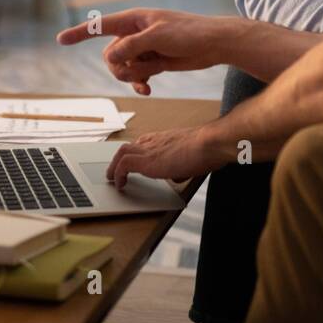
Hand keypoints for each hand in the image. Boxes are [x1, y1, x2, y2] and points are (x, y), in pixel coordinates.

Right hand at [56, 9, 234, 94]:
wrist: (213, 45)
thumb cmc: (189, 33)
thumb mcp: (158, 37)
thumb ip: (131, 46)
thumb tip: (109, 58)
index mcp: (134, 19)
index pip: (100, 26)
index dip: (79, 33)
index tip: (60, 39)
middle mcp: (135, 33)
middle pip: (110, 55)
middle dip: (120, 66)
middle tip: (139, 68)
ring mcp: (144, 49)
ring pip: (122, 67)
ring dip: (132, 75)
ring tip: (150, 75)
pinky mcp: (153, 62)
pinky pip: (136, 76)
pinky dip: (140, 83)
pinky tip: (148, 89)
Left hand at [106, 126, 220, 189]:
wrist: (210, 143)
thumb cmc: (208, 148)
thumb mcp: (193, 157)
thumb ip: (182, 165)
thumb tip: (177, 175)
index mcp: (166, 138)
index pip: (144, 141)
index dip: (136, 151)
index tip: (134, 158)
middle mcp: (155, 141)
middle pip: (129, 146)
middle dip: (120, 158)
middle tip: (116, 170)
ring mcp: (149, 150)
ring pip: (121, 153)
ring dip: (114, 166)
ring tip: (112, 178)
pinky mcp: (146, 161)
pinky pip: (123, 165)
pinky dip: (118, 174)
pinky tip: (120, 184)